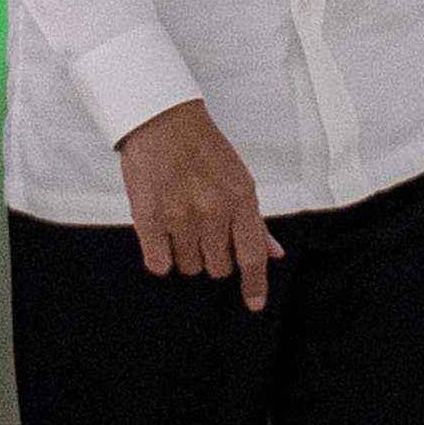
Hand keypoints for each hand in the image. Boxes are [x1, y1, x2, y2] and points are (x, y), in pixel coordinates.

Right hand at [114, 100, 281, 309]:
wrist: (161, 120)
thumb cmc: (203, 148)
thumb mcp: (239, 179)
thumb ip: (255, 221)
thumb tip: (275, 253)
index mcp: (241, 200)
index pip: (253, 256)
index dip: (255, 285)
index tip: (255, 304)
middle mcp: (213, 212)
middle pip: (219, 267)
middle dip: (213, 256)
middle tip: (203, 231)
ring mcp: (180, 217)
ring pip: (189, 267)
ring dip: (186, 254)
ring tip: (180, 224)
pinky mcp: (149, 220)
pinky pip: (159, 263)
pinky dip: (161, 256)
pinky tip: (161, 236)